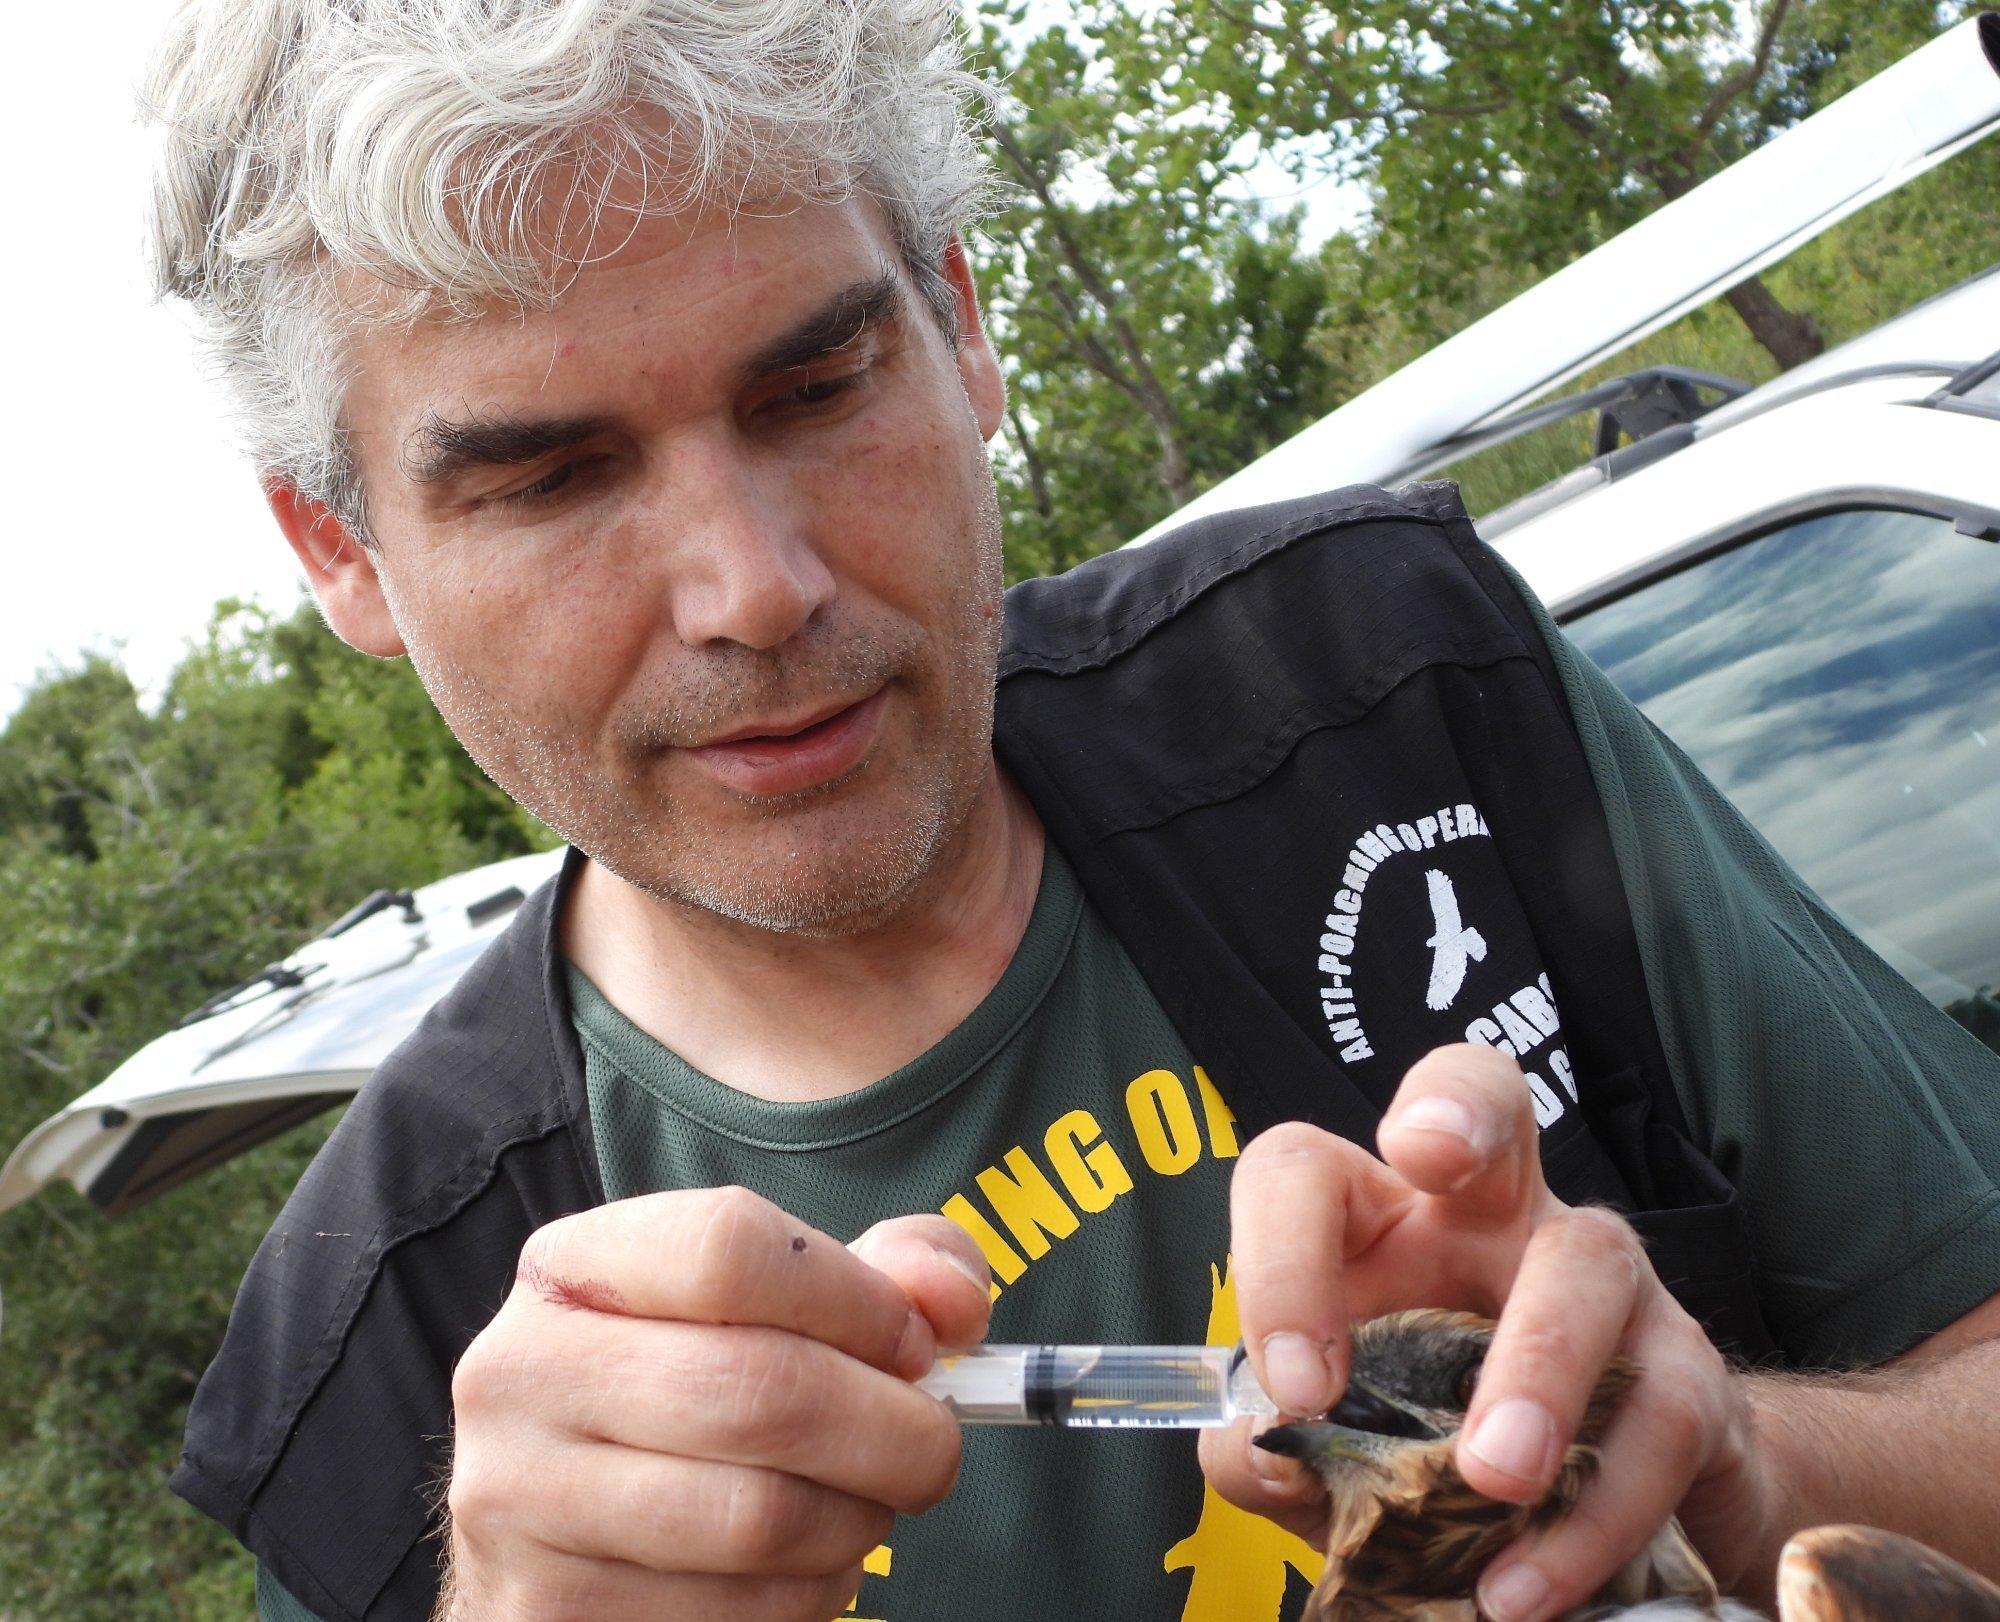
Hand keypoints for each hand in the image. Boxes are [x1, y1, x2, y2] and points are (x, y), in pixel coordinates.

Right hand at [440, 1188, 991, 1620]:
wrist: (564, 1522)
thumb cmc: (698, 1385)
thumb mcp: (778, 1299)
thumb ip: (891, 1268)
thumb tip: (951, 1304)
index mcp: (569, 1267)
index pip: (727, 1248)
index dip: (856, 1297)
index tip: (913, 1342)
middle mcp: (520, 1374)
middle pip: (760, 1393)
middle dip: (892, 1429)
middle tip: (933, 1444)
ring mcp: (518, 1502)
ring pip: (758, 1520)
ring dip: (858, 1520)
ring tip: (865, 1501)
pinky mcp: (545, 1613)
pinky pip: (734, 1617)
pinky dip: (809, 1596)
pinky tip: (803, 1564)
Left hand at [1199, 1044, 1774, 1619]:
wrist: (1599, 1526)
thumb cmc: (1432, 1449)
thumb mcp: (1333, 1452)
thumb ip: (1270, 1453)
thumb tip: (1265, 1455)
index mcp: (1380, 1222)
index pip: (1306, 1171)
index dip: (1282, 1252)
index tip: (1292, 1382)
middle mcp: (1493, 1215)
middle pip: (1484, 1088)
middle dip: (1457, 1106)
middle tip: (1427, 1157)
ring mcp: (1603, 1280)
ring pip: (1585, 1261)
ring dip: (1540, 1368)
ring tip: (1493, 1483)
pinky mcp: (1686, 1373)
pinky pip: (1656, 1415)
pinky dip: (1593, 1512)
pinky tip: (1531, 1584)